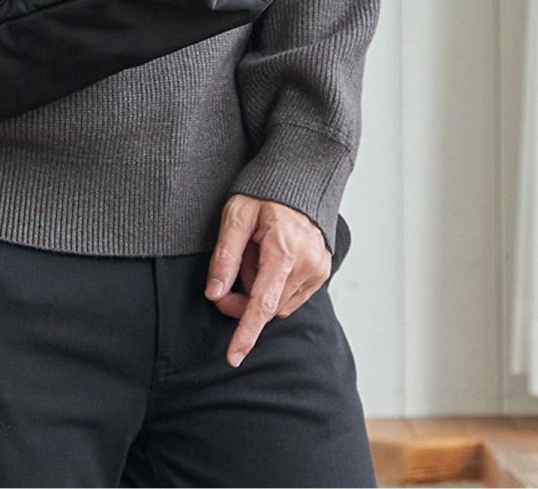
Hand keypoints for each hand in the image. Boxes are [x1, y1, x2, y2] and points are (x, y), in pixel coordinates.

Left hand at [204, 193, 331, 367]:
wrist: (300, 180)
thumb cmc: (264, 193)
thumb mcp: (236, 215)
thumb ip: (225, 255)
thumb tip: (215, 292)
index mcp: (285, 248)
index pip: (263, 302)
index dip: (246, 331)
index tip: (233, 356)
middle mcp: (307, 263)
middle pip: (268, 307)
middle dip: (241, 303)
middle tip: (223, 284)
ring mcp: (318, 270)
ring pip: (280, 305)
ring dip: (258, 293)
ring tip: (252, 258)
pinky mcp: (322, 272)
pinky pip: (291, 297)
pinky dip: (274, 288)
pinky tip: (268, 263)